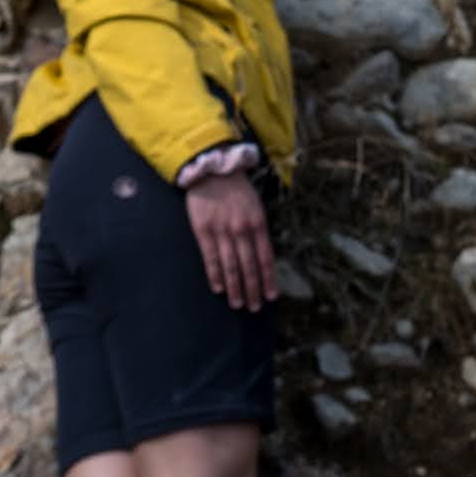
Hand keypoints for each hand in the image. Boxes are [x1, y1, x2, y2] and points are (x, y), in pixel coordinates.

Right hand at [187, 171, 277, 311]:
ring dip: (236, 287)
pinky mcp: (203, 231)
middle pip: (250, 266)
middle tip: (255, 307)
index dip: (269, 278)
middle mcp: (242, 230)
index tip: (272, 296)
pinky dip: (216, 275)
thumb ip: (258, 230)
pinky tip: (219, 288)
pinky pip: (211, 258)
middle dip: (254, 289)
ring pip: (232, 266)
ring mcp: (222, 231)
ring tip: (238, 303)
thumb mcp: (255, 206)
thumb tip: (262, 255)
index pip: (266, 257)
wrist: (212, 169)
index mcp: (258, 223)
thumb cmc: (236, 189)